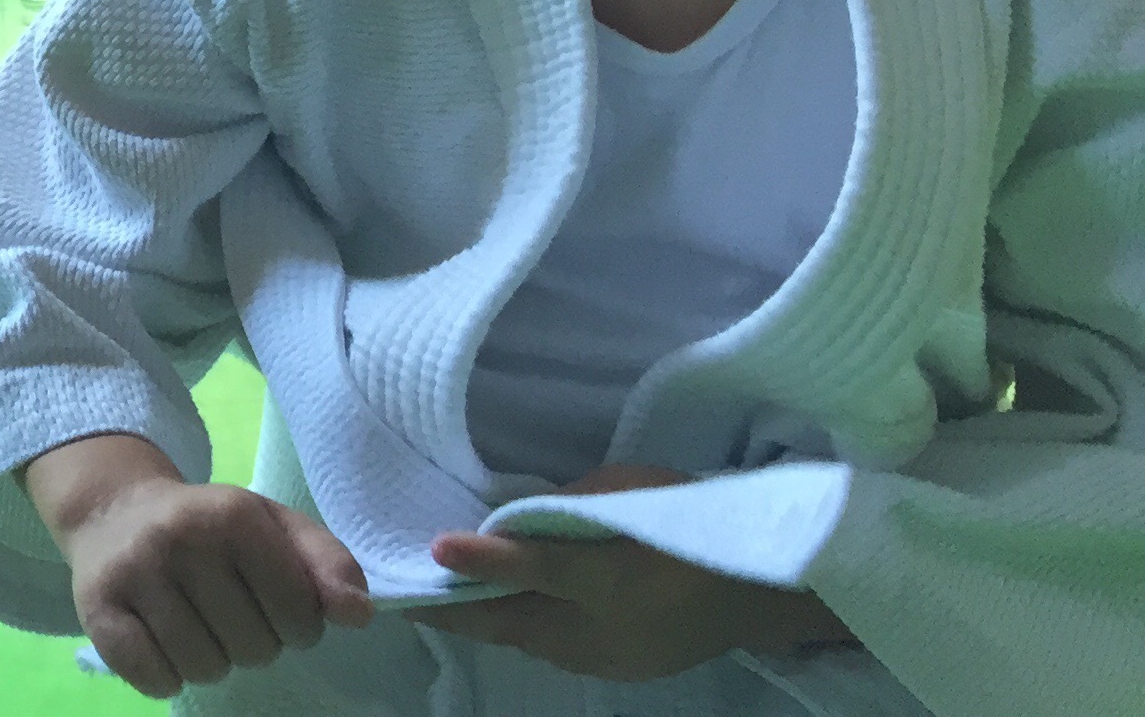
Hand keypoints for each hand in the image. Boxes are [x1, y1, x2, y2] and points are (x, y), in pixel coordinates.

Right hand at [27, 432, 372, 698]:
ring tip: (196, 624)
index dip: (297, 622)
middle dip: (252, 641)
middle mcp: (180, 538)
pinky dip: (166, 674)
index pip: (301, 615)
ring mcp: (134, 574)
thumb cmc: (210, 526)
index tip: (272, 601)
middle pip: (255, 649)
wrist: (114, 510)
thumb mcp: (273, 525)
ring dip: (211, 659)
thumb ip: (326, 563)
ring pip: (206, 669)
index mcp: (232, 513)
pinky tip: (161, 640)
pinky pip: (155, 680)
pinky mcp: (96, 610)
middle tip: (227, 610)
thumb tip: (359, 614)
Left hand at [414, 465, 852, 679]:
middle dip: (454, 607)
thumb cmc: (690, 521)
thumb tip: (514, 515)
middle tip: (401, 591)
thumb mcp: (631, 490)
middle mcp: (599, 629)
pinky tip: (497, 612)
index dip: (484, 559)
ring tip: (435, 599)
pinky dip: (518, 629)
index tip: (435, 547)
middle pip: (511, 620)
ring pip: (525, 640)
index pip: (532, 568)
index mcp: (607, 580)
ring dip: (483, 620)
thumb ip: (569, 505)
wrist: (758, 592)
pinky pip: (551, 650)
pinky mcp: (613, 668)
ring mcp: (604, 657)